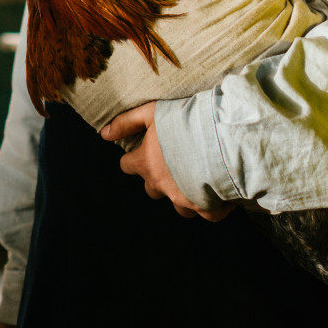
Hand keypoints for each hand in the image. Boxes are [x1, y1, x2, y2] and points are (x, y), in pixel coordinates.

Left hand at [101, 102, 232, 221]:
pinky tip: (222, 194)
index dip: (135, 159)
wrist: (223, 139)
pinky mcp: (206, 206)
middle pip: (151, 189)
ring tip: (198, 181)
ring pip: (178, 206)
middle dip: (159, 180)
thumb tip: (104, 134)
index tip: (146, 153)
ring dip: (184, 196)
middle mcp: (161, 184)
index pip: (128, 165)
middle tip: (175, 165)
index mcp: (146, 163)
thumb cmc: (187, 121)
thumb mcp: (152, 113)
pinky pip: (207, 214)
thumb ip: (126, 122)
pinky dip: (213, 206)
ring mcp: (183, 198)